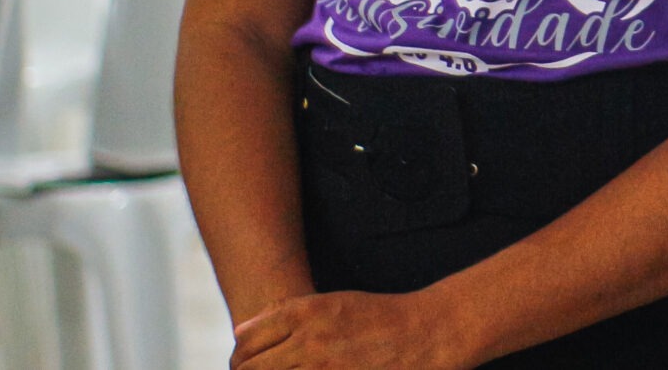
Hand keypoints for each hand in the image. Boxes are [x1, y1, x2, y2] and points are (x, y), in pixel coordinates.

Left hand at [231, 288, 473, 369]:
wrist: (427, 333)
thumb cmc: (379, 316)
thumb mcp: (331, 303)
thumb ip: (286, 314)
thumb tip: (241, 331)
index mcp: (306, 313)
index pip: (246, 342)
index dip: (240, 358)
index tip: (246, 365)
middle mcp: (309, 340)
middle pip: (251, 369)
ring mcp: (323, 367)